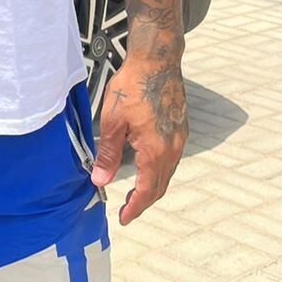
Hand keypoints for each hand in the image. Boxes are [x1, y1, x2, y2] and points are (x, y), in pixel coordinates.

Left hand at [91, 52, 187, 224]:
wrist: (156, 62)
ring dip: (152, 186)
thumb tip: (99, 181)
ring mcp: (180, 139)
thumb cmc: (131, 87)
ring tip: (134, 193)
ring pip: (167, 173)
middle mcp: (173, 149)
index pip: (147, 191)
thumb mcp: (112, 121)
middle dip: (143, 201)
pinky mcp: (181, 129)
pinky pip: (171, 159)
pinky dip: (159, 171)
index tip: (123, 219)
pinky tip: (146, 166)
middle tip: (126, 210)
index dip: (135, 208)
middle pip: (159, 186)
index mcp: (156, 151)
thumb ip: (108, 154)